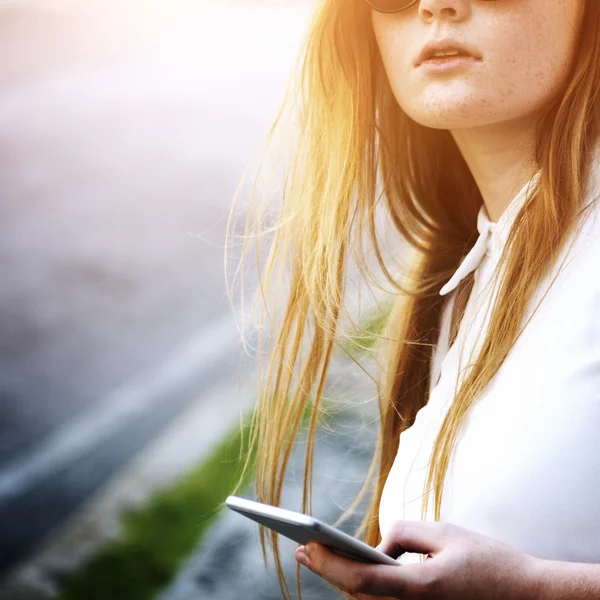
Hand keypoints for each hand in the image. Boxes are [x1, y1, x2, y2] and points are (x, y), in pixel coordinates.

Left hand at [294, 520, 541, 599]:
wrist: (528, 597)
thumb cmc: (488, 561)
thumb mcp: (444, 532)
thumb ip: (403, 532)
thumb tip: (378, 546)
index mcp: (419, 588)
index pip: (360, 580)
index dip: (328, 563)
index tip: (306, 545)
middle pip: (357, 596)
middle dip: (326, 570)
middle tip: (301, 550)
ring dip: (341, 580)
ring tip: (317, 558)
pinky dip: (362, 588)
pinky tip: (350, 572)